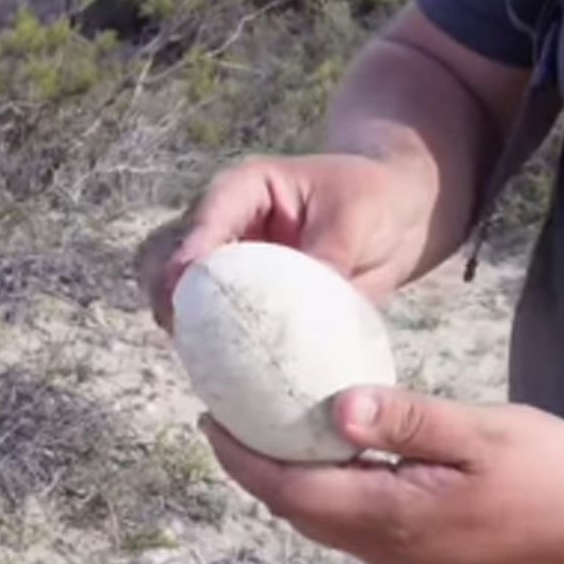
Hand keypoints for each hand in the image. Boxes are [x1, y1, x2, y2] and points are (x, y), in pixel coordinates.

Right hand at [134, 153, 432, 331]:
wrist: (398, 218)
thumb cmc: (374, 200)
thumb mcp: (356, 218)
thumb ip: (325, 257)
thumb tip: (301, 312)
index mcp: (245, 190)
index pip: (204, 218)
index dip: (189, 254)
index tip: (185, 289)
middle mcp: (225, 227)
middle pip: (166, 255)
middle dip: (165, 292)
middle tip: (180, 330)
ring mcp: (230, 267)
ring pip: (178, 294)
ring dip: (180, 324)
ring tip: (196, 355)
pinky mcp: (244, 303)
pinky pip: (214, 326)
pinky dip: (211, 347)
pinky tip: (223, 374)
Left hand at [198, 385, 563, 563]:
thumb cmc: (552, 473)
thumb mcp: (479, 431)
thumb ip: (405, 419)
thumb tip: (333, 408)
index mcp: (391, 515)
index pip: (290, 490)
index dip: (243, 456)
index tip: (210, 415)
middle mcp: (387, 547)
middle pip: (296, 510)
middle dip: (254, 465)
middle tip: (228, 413)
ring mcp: (406, 555)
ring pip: (323, 518)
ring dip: (288, 478)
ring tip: (269, 427)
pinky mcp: (426, 551)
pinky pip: (353, 520)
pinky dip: (326, 487)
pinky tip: (336, 451)